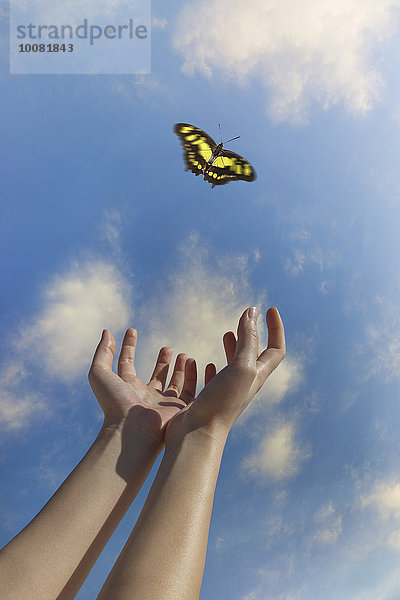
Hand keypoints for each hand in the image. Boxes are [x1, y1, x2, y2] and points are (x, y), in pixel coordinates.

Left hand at [88, 329, 196, 449]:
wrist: (133, 431)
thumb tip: (107, 332)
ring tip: (184, 355)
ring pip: (174, 384)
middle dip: (162, 361)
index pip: (127, 364)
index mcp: (126, 388)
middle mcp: (145, 397)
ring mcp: (163, 404)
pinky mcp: (180, 410)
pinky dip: (196, 377)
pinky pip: (192, 392)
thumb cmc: (115, 403)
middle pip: (155, 376)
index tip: (132, 330)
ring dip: (180, 368)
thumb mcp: (100, 373)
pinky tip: (198, 364)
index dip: (128, 346)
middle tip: (167, 348)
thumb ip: (103, 352)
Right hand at [164, 307, 285, 445]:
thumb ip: (248, 338)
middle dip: (253, 334)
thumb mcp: (240, 366)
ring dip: (234, 346)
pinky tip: (206, 363)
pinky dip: (213, 366)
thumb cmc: (223, 402)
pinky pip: (215, 378)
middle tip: (246, 317)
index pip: (276, 348)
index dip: (276, 328)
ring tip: (227, 333)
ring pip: (235, 364)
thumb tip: (253, 311)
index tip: (269, 309)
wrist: (199, 435)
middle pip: (255, 354)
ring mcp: (228, 391)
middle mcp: (245, 383)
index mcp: (257, 374)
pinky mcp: (210, 398)